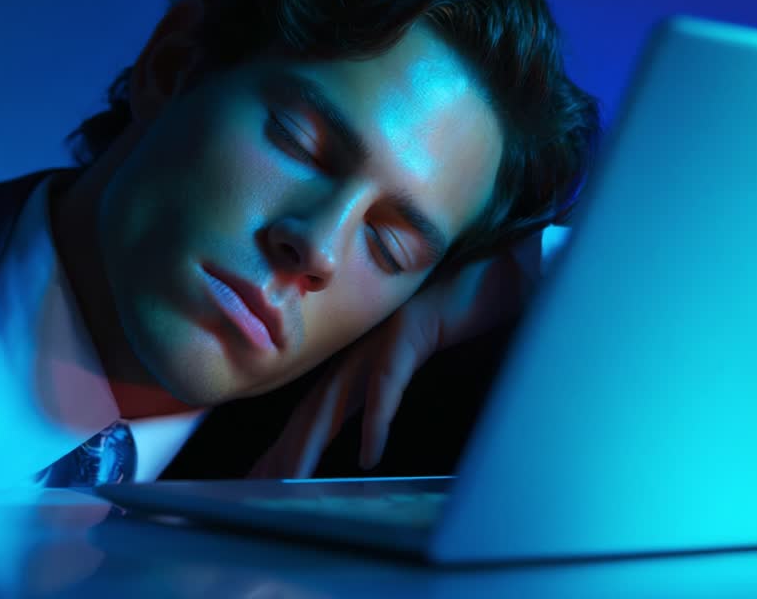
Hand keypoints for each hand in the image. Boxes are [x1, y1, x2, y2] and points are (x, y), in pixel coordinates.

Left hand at [248, 230, 543, 477]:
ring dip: (313, 440)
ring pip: (338, 398)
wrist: (504, 271)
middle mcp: (363, 350)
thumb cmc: (466, 318)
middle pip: (314, 409)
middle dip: (285, 449)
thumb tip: (370, 438)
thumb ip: (391, 391)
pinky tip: (369, 453)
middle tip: (252, 484)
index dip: (291, 444)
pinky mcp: (411, 332)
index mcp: (363, 359)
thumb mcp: (420, 363)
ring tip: (291, 476)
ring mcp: (383, 339)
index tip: (265, 477)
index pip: (317, 409)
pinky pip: (388, 383)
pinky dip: (376, 419)